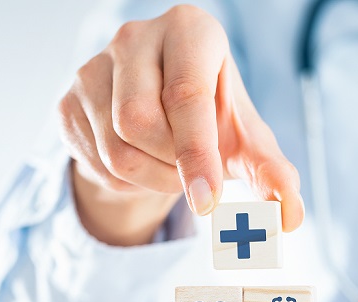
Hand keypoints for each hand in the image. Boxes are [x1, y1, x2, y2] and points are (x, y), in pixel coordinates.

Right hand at [59, 5, 305, 245]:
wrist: (160, 111)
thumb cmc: (211, 116)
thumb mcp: (245, 138)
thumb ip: (272, 172)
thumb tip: (290, 215)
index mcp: (188, 30)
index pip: (185, 95)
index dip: (196, 153)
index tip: (208, 200)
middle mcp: (135, 37)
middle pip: (138, 122)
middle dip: (169, 165)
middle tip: (194, 174)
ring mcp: (93, 68)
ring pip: (114, 148)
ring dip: (150, 179)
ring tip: (169, 169)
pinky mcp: (68, 101)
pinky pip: (93, 162)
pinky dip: (124, 181)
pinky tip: (141, 164)